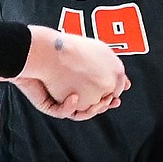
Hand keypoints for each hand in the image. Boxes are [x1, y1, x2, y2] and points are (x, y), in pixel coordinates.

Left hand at [14, 25, 128, 120]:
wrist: (34, 48)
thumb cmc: (59, 49)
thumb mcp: (90, 57)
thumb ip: (108, 69)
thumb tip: (128, 82)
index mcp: (79, 85)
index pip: (97, 98)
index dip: (108, 100)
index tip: (117, 98)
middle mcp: (69, 94)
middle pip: (91, 108)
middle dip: (101, 106)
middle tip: (109, 101)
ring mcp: (59, 100)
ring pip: (79, 113)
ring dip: (89, 109)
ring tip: (95, 100)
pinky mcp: (48, 103)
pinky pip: (61, 111)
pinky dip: (68, 106)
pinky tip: (73, 97)